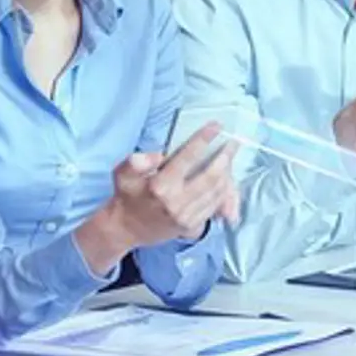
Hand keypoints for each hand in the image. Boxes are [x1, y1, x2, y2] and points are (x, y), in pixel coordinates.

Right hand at [112, 126, 239, 243]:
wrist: (127, 229)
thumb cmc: (127, 196)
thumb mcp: (122, 175)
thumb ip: (135, 162)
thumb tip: (158, 155)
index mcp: (160, 187)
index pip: (187, 158)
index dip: (203, 140)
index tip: (216, 126)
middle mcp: (176, 203)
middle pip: (211, 176)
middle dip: (225, 157)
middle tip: (233, 142)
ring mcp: (186, 217)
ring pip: (216, 192)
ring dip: (227, 172)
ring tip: (230, 156)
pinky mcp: (192, 226)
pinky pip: (215, 205)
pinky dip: (224, 191)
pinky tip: (226, 177)